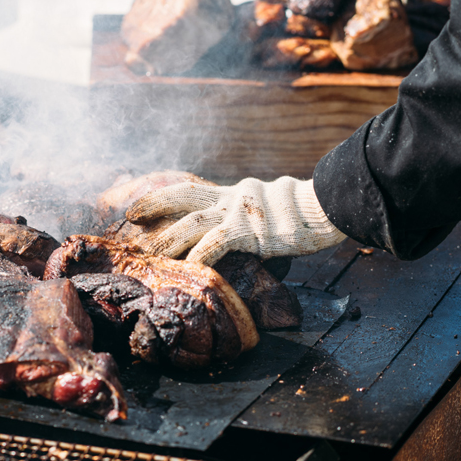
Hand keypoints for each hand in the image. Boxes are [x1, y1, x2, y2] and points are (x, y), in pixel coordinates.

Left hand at [125, 176, 346, 264]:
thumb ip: (248, 220)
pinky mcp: (251, 231)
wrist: (329, 205)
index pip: (190, 191)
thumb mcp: (269, 209)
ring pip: (192, 223)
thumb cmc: (305, 214)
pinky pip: (217, 244)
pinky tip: (188, 269)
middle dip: (154, 206)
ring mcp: (240, 213)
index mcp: (233, 194)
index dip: (163, 197)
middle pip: (183, 198)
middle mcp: (232, 198)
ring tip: (149, 253)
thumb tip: (241, 240)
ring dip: (167, 239)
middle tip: (130, 217)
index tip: (139, 205)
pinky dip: (199, 257)